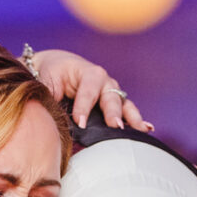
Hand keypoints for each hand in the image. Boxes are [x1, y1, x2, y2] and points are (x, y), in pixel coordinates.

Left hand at [30, 49, 150, 130]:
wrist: (58, 67)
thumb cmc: (52, 74)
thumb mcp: (48, 82)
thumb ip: (52, 98)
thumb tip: (52, 118)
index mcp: (89, 73)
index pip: (87, 91)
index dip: (83, 107)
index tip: (79, 123)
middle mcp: (105, 82)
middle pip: (111, 98)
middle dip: (113, 113)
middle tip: (115, 127)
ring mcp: (112, 93)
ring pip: (124, 105)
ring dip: (132, 118)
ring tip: (141, 129)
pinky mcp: (115, 103)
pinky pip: (128, 112)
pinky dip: (137, 120)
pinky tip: (147, 129)